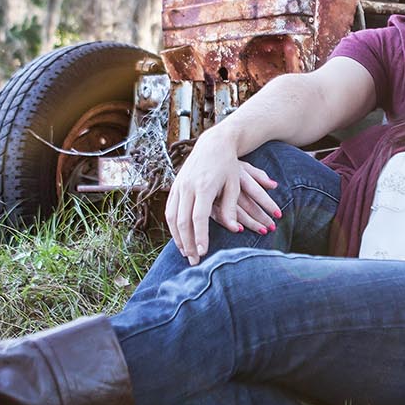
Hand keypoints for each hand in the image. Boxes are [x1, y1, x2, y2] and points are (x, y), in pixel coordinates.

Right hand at [165, 135, 280, 262]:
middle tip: (194, 260)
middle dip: (187, 243)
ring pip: (172, 217)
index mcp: (204, 186)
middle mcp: (188, 186)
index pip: (199, 217)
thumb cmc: (228, 166)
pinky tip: (179, 237)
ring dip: (177, 237)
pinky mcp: (174, 186)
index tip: (203, 252)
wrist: (214, 144)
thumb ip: (231, 207)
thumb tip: (233, 229)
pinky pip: (170, 209)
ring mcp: (179, 185)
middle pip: (183, 220)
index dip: (199, 236)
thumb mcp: (234, 185)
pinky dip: (173, 226)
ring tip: (186, 253)